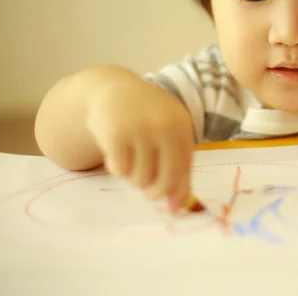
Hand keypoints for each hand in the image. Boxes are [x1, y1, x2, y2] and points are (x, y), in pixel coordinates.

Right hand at [86, 79, 194, 209]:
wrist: (113, 89)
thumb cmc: (146, 119)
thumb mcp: (168, 136)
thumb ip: (177, 168)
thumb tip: (178, 208)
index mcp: (182, 125)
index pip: (184, 169)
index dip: (177, 191)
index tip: (172, 207)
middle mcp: (164, 125)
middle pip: (166, 179)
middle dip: (156, 192)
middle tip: (148, 191)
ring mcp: (140, 128)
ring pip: (141, 178)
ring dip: (133, 178)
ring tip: (131, 160)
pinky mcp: (115, 133)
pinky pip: (120, 170)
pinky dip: (117, 168)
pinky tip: (116, 152)